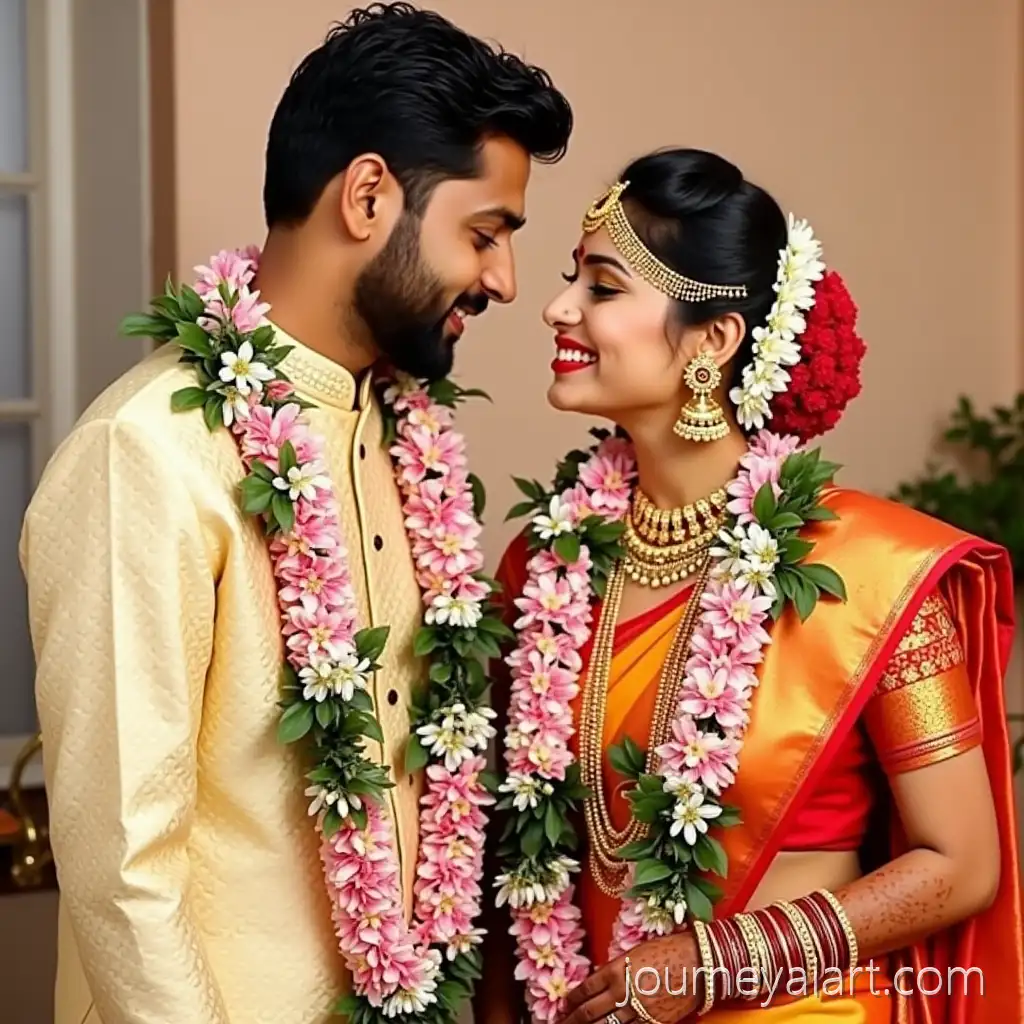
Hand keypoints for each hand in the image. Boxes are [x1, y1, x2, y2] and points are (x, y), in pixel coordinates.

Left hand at [556, 932, 701, 1023]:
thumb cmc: (668, 949)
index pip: (584, 989)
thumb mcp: (635, 952)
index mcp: (615, 970)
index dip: (571, 1000)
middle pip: (588, 1013)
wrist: (699, 962)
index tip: (564, 1006)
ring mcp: (637, 1011)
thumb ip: (616, 969)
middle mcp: (622, 991)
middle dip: (571, 1021)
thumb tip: (601, 981)